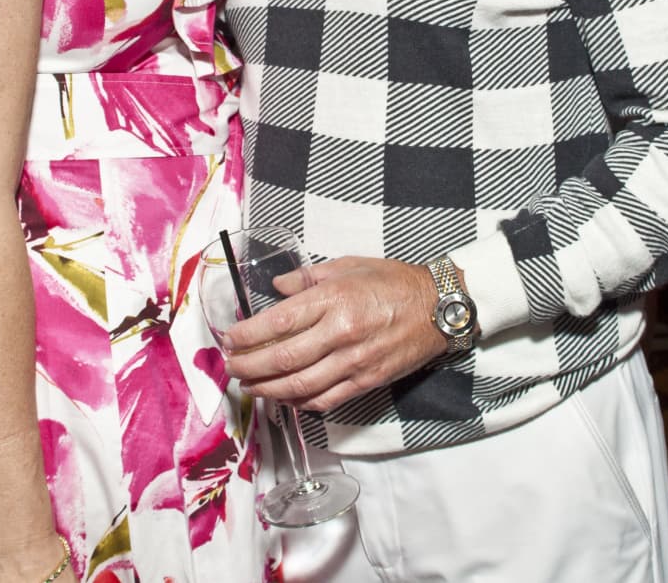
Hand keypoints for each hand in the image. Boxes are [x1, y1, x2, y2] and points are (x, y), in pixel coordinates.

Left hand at [223, 256, 444, 412]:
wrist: (438, 306)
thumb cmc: (392, 281)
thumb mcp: (348, 265)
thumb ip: (307, 278)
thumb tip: (276, 288)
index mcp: (334, 298)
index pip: (279, 322)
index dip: (248, 335)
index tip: (229, 338)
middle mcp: (341, 332)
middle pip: (283, 359)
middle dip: (249, 366)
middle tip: (230, 367)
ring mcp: (355, 361)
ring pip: (301, 386)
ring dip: (268, 390)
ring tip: (249, 386)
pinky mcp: (367, 381)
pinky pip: (326, 399)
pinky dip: (299, 403)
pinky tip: (283, 398)